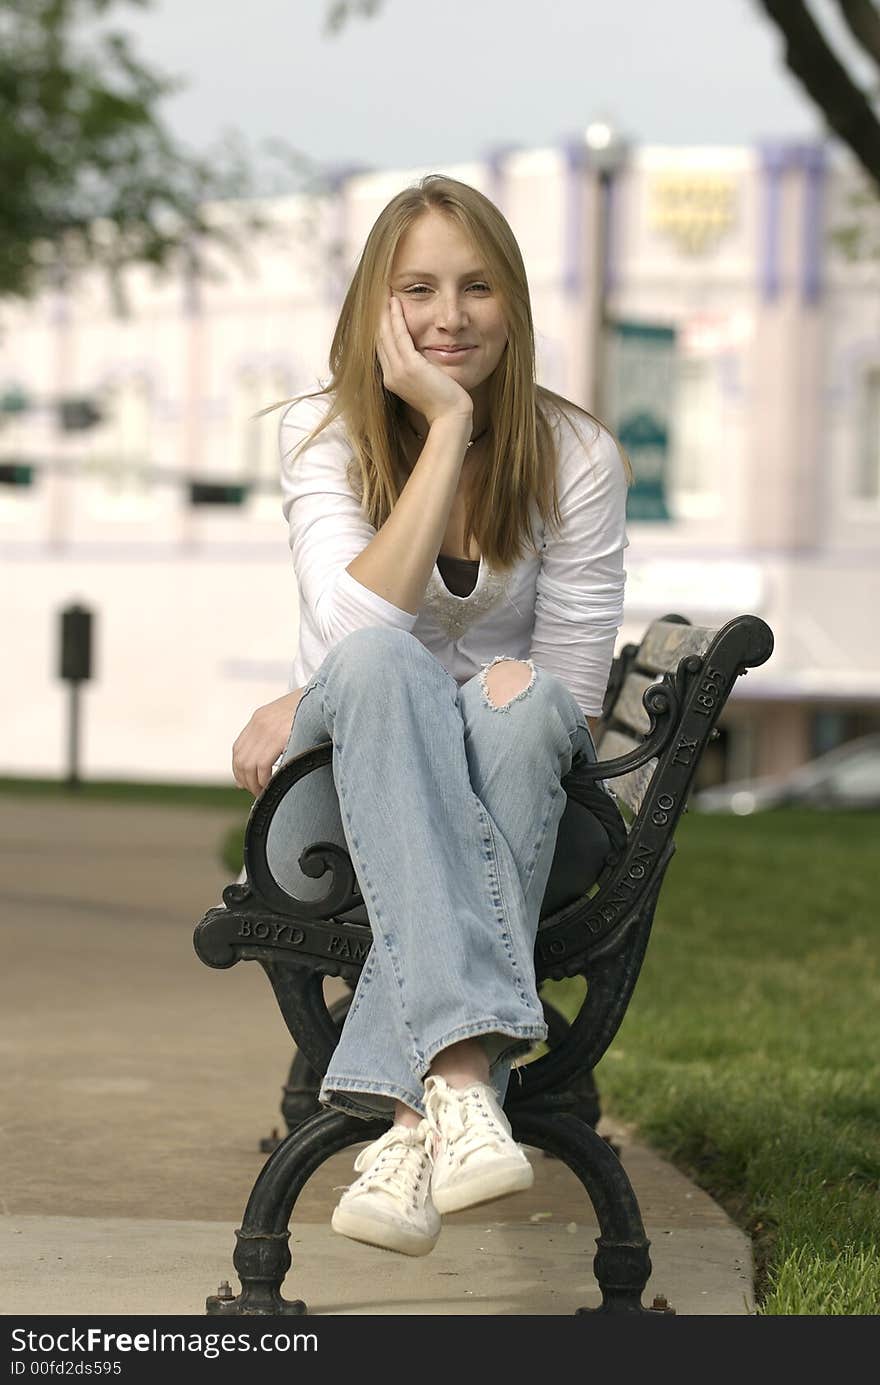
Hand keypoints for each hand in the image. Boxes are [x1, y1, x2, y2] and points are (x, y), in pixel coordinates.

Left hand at [232, 688, 302, 797]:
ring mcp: (268, 728)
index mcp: (259, 717)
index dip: (238, 770)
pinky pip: (262, 764)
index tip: (246, 783)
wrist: (326, 692)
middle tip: (258, 792)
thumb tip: (266, 759)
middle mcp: (259, 722)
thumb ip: (276, 734)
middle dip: (246, 781)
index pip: (238, 749)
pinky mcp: (280, 736)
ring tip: (266, 791)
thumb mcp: (288, 717)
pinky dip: (264, 779)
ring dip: (255, 783)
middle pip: (240, 759)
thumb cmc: (313, 710)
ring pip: (249, 765)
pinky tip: (272, 783)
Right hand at [376, 294, 472, 426]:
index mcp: (392, 379)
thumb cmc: (444, 402)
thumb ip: (419, 369)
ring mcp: (397, 371)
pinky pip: (398, 336)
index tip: (381, 309)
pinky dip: (395, 318)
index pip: (382, 348)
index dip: (380, 327)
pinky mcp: (409, 366)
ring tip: (384, 293)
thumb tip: (422, 356)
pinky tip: (395, 302)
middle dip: (378, 316)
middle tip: (378, 294)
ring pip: (385, 335)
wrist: (450, 416)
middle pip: (378, 339)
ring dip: (384, 312)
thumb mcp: (426, 382)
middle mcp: (390, 375)